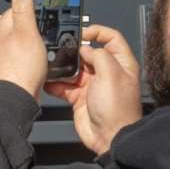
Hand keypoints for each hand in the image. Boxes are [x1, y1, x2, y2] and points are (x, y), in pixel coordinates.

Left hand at [0, 0, 48, 101]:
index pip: (14, 9)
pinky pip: (16, 59)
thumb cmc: (20, 69)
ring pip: (16, 44)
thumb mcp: (28, 32)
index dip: (31, 11)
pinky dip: (25, 60)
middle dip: (29, 30)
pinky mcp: (3, 71)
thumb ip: (24, 9)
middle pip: (15, 27)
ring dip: (27, 46)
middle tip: (43, 36)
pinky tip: (33, 66)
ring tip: (39, 52)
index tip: (41, 16)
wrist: (15, 99)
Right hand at [46, 24, 143, 155]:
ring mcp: (93, 84)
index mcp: (121, 63)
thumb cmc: (117, 109)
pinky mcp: (80, 97)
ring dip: (62, 67)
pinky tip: (49, 82)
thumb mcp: (111, 74)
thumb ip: (98, 55)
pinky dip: (55, 84)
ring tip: (53, 66)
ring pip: (73, 68)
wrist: (109, 137)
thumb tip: (85, 48)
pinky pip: (64, 86)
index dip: (97, 31)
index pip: (111, 38)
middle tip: (63, 49)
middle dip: (74, 51)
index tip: (82, 32)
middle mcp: (107, 72)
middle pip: (88, 52)